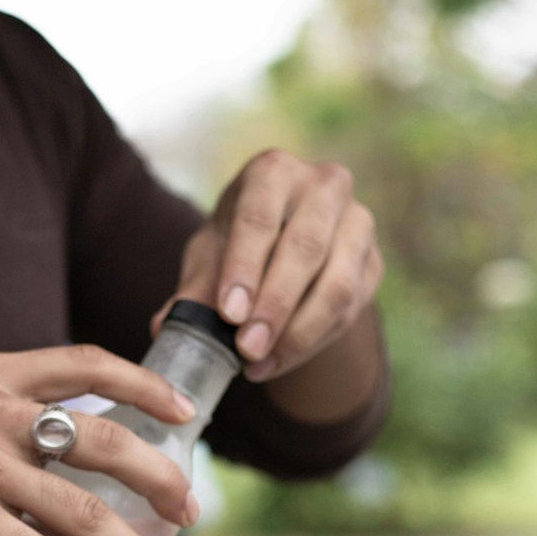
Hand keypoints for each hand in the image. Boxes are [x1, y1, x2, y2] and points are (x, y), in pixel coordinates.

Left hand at [156, 150, 383, 380]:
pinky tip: (277, 362)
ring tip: (258, 363)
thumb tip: (164, 327)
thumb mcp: (210, 259)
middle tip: (246, 349)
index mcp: (273, 172)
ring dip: (298, 333)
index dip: (245, 266)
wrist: (287, 253)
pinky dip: (312, 343)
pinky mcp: (372, 264)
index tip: (229, 313)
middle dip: (274, 306)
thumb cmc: (238, 250)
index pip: (260, 216)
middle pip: (306, 247)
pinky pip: (350, 310)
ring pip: (337, 284)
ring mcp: (357, 223)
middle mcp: (324, 186)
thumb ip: (192, 291)